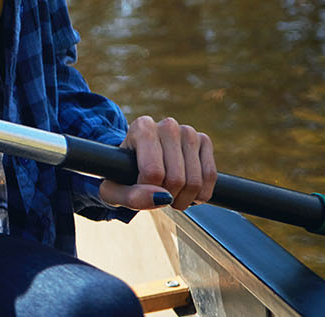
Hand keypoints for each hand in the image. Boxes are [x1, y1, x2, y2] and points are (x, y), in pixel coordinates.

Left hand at [99, 115, 216, 210]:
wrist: (138, 165)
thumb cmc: (122, 177)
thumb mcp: (114, 191)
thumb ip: (132, 197)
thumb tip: (162, 198)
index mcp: (141, 128)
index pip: (153, 172)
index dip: (148, 190)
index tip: (139, 188)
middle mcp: (167, 125)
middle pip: (176, 179)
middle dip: (168, 198)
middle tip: (158, 197)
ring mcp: (188, 132)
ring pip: (195, 181)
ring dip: (185, 199)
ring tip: (171, 196)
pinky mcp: (204, 141)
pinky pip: (210, 176)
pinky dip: (201, 194)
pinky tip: (187, 193)